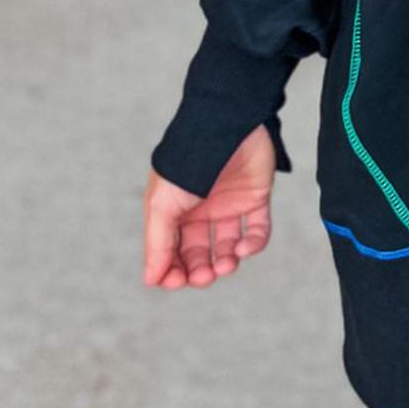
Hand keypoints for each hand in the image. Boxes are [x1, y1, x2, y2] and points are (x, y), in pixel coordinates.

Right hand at [142, 123, 276, 289]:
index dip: (172, 271)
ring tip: (225, 264)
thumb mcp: (162, 205)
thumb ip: (158, 243)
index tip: (175, 281)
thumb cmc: (188, 163)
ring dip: (226, 262)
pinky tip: (245, 248)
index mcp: (174, 211)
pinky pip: (257, 230)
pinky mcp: (255, 198)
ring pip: (228, 246)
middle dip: (199, 271)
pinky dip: (254, 244)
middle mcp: (200, 210)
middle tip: (203, 276)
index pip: (171, 252)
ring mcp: (228, 204)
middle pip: (198, 253)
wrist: (227, 126)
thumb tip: (151, 280)